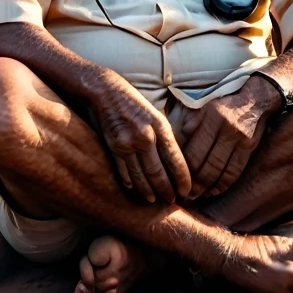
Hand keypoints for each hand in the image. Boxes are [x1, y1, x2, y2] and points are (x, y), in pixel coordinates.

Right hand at [88, 69, 191, 204]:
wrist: (106, 90)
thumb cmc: (134, 101)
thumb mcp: (155, 113)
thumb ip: (164, 134)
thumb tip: (174, 158)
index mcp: (160, 126)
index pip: (175, 159)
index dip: (182, 178)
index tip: (186, 191)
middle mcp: (145, 136)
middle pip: (158, 173)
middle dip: (166, 190)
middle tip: (171, 202)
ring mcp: (128, 143)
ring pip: (141, 176)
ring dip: (149, 192)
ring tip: (154, 200)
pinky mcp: (113, 147)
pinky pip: (124, 172)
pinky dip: (130, 183)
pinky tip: (135, 190)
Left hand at [180, 76, 281, 198]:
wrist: (255, 100)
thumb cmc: (225, 102)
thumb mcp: (205, 105)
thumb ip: (192, 123)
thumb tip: (179, 141)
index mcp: (213, 118)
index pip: (195, 152)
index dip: (185, 170)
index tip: (177, 179)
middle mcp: (227, 130)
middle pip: (208, 166)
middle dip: (196, 184)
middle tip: (185, 194)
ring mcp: (240, 141)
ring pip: (221, 172)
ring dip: (208, 188)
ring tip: (198, 194)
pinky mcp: (249, 149)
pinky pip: (235, 172)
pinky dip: (223, 185)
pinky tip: (214, 191)